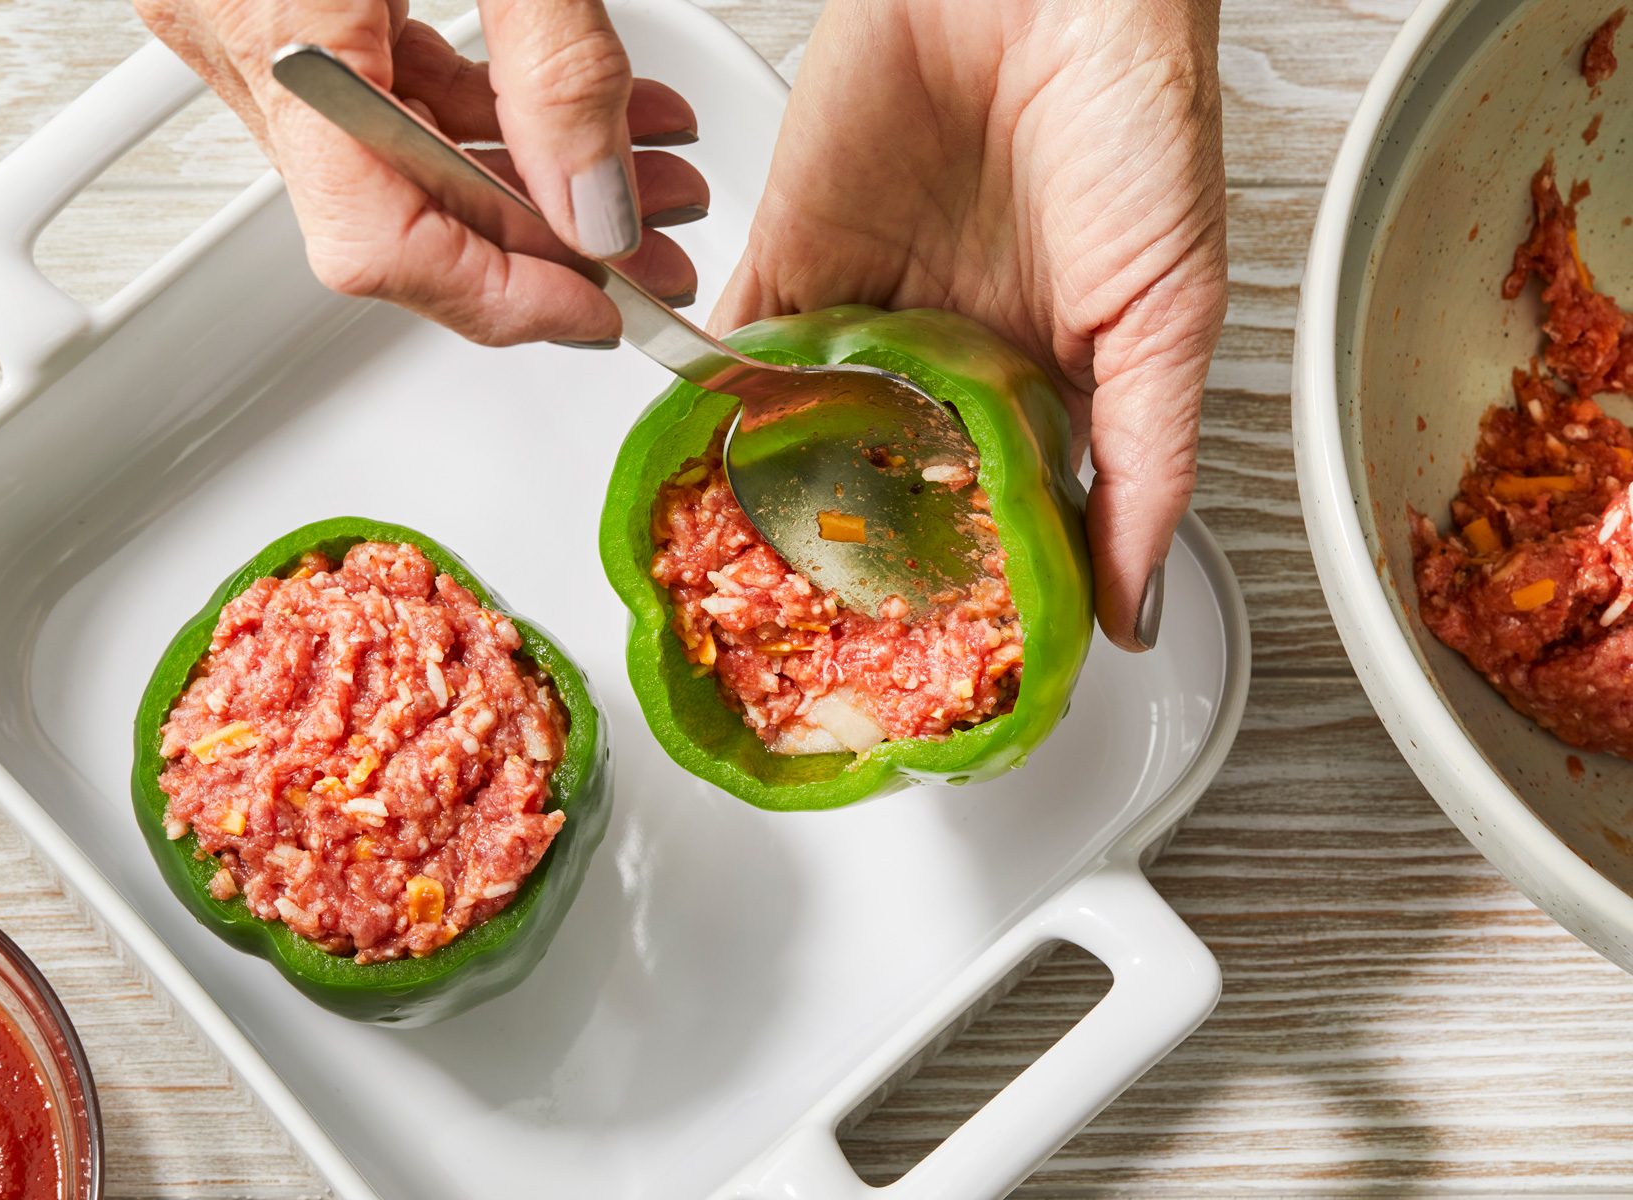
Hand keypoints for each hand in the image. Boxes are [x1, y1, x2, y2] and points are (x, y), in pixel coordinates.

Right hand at [137, 0, 709, 343]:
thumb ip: (560, 71)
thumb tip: (601, 216)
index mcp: (274, 24)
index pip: (379, 243)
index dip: (500, 300)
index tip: (598, 311)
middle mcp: (233, 36)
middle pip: (395, 219)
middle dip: (543, 251)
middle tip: (651, 256)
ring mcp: (244, 23)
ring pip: (397, 165)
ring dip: (529, 189)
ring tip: (647, 187)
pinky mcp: (276, 0)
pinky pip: (384, 96)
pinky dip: (487, 123)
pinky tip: (582, 125)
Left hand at [712, 0, 1226, 650]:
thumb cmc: (1139, 115)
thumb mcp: (1170, 317)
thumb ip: (1147, 465)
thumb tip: (1135, 605)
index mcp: (1045, 380)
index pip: (997, 514)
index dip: (966, 588)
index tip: (934, 664)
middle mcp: (950, 352)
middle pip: (887, 480)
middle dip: (850, 554)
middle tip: (816, 642)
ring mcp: (870, 304)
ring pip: (808, 425)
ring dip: (773, 493)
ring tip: (743, 578)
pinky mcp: (797, 247)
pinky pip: (746, 343)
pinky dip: (716, 401)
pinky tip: (699, 466)